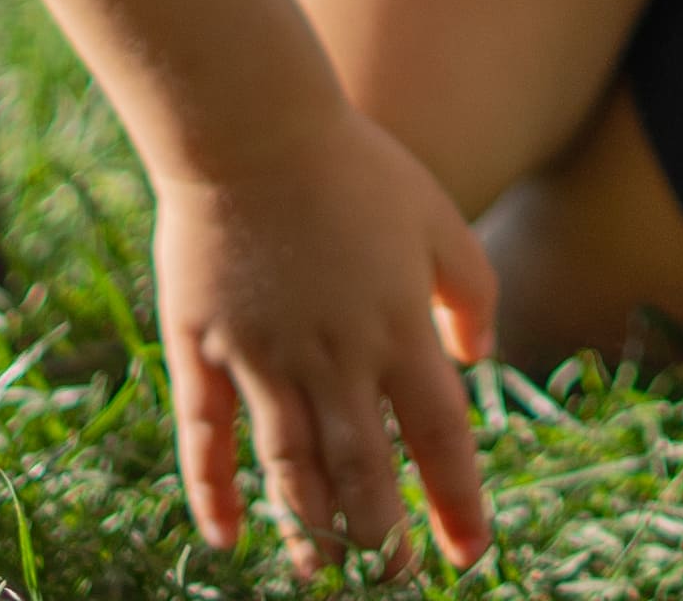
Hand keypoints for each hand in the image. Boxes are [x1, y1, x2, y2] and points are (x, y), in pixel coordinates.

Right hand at [154, 105, 501, 572]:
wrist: (251, 126)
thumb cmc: (353, 168)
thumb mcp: (437, 217)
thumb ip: (472, 288)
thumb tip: (479, 357)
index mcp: (399, 327)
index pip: (441, 436)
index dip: (457, 502)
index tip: (470, 556)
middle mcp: (335, 355)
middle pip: (365, 470)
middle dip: (382, 536)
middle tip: (394, 576)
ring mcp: (264, 356)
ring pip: (291, 469)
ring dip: (311, 530)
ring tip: (326, 574)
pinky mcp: (203, 348)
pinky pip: (207, 439)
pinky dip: (214, 492)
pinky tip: (227, 537)